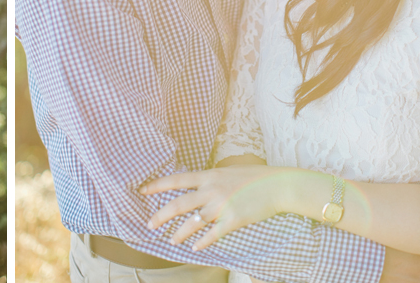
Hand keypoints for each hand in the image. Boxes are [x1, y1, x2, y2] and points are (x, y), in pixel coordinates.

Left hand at [140, 166, 290, 250]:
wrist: (277, 185)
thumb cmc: (254, 177)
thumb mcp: (227, 171)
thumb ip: (211, 179)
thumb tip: (197, 184)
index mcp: (208, 176)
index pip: (176, 180)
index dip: (157, 185)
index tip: (142, 190)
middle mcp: (211, 190)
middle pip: (179, 203)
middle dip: (161, 215)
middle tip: (149, 224)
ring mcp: (222, 205)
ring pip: (193, 222)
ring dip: (180, 232)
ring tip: (171, 240)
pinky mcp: (233, 219)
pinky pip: (213, 234)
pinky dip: (202, 242)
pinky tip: (195, 248)